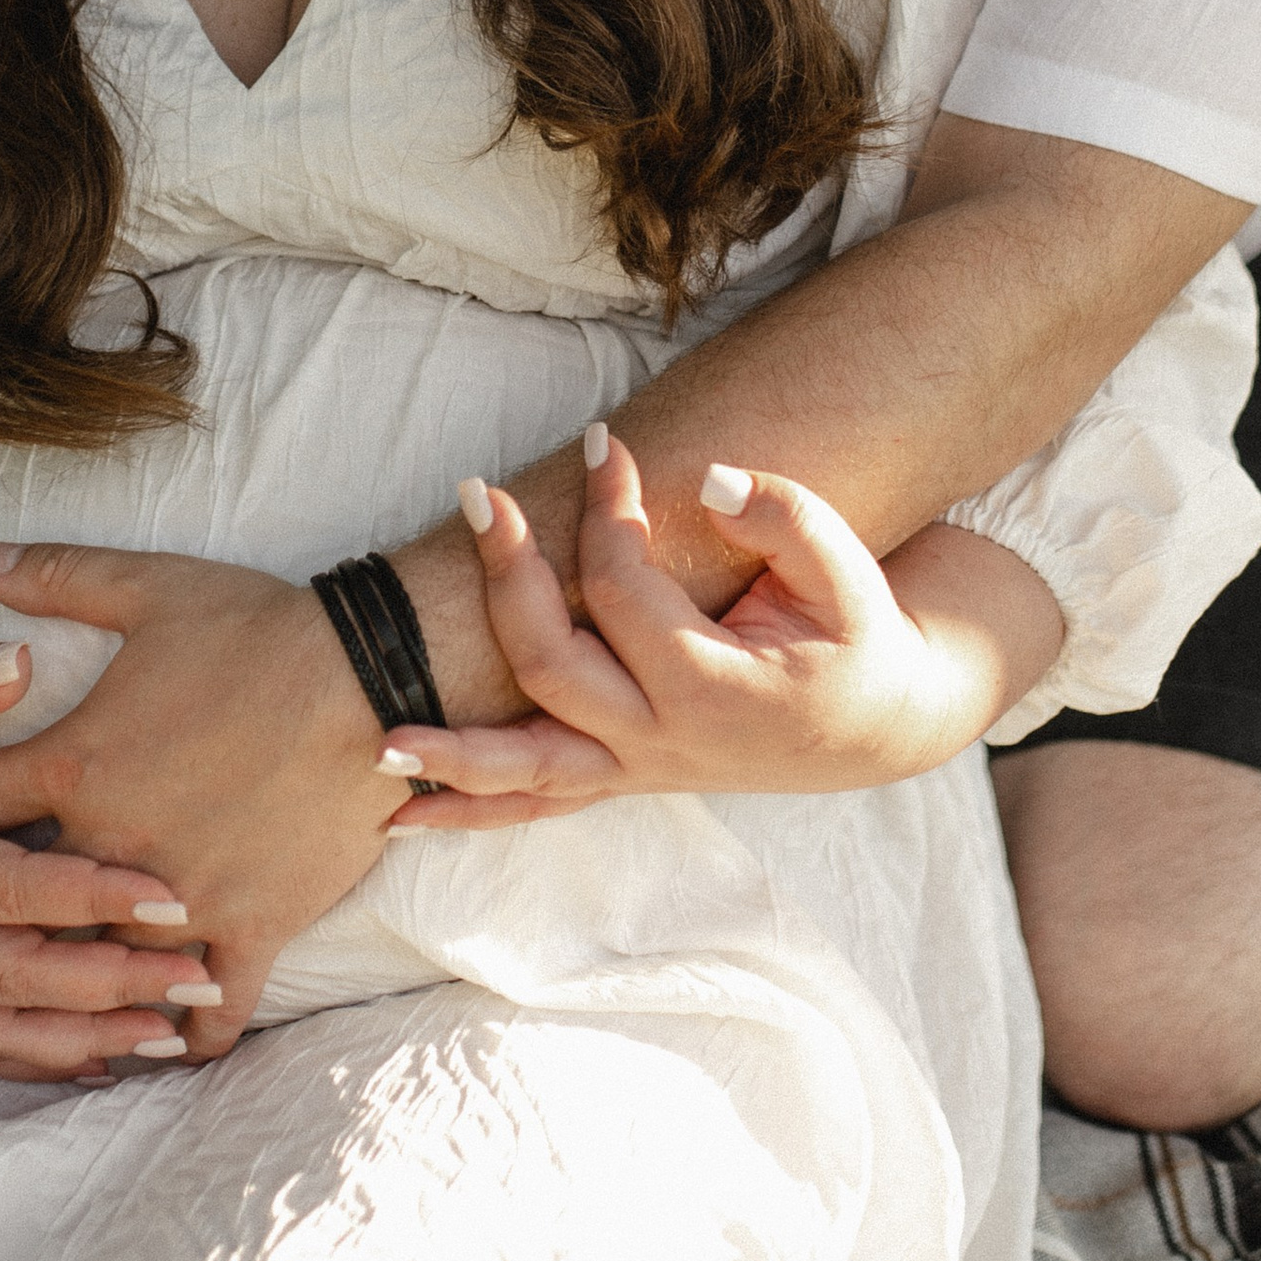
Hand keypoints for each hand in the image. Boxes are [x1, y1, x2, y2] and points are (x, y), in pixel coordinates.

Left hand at [0, 544, 400, 1058]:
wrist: (372, 681)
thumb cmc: (259, 631)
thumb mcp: (150, 587)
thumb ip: (55, 575)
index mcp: (77, 766)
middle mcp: (114, 845)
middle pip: (20, 903)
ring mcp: (181, 898)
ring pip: (102, 968)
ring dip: (83, 980)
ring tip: (63, 993)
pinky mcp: (249, 929)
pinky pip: (207, 1011)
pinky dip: (186, 1031)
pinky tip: (170, 1039)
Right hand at [0, 636, 215, 1082]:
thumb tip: (19, 659)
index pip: (10, 891)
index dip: (92, 895)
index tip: (171, 892)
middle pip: (18, 978)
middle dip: (112, 983)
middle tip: (198, 977)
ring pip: (0, 1031)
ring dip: (85, 1040)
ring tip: (169, 1034)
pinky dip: (37, 1061)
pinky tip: (103, 1063)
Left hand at [384, 433, 1049, 825]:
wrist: (880, 722)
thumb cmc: (859, 636)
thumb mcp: (847, 568)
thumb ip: (785, 515)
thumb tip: (707, 479)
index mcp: (715, 687)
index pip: (626, 589)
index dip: (608, 509)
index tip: (604, 443)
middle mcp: (663, 740)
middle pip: (553, 666)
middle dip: (507, 577)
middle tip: (481, 494)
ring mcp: (637, 768)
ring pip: (527, 768)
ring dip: (452, 753)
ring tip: (380, 736)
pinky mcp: (622, 775)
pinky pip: (536, 806)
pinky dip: (470, 815)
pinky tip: (400, 817)